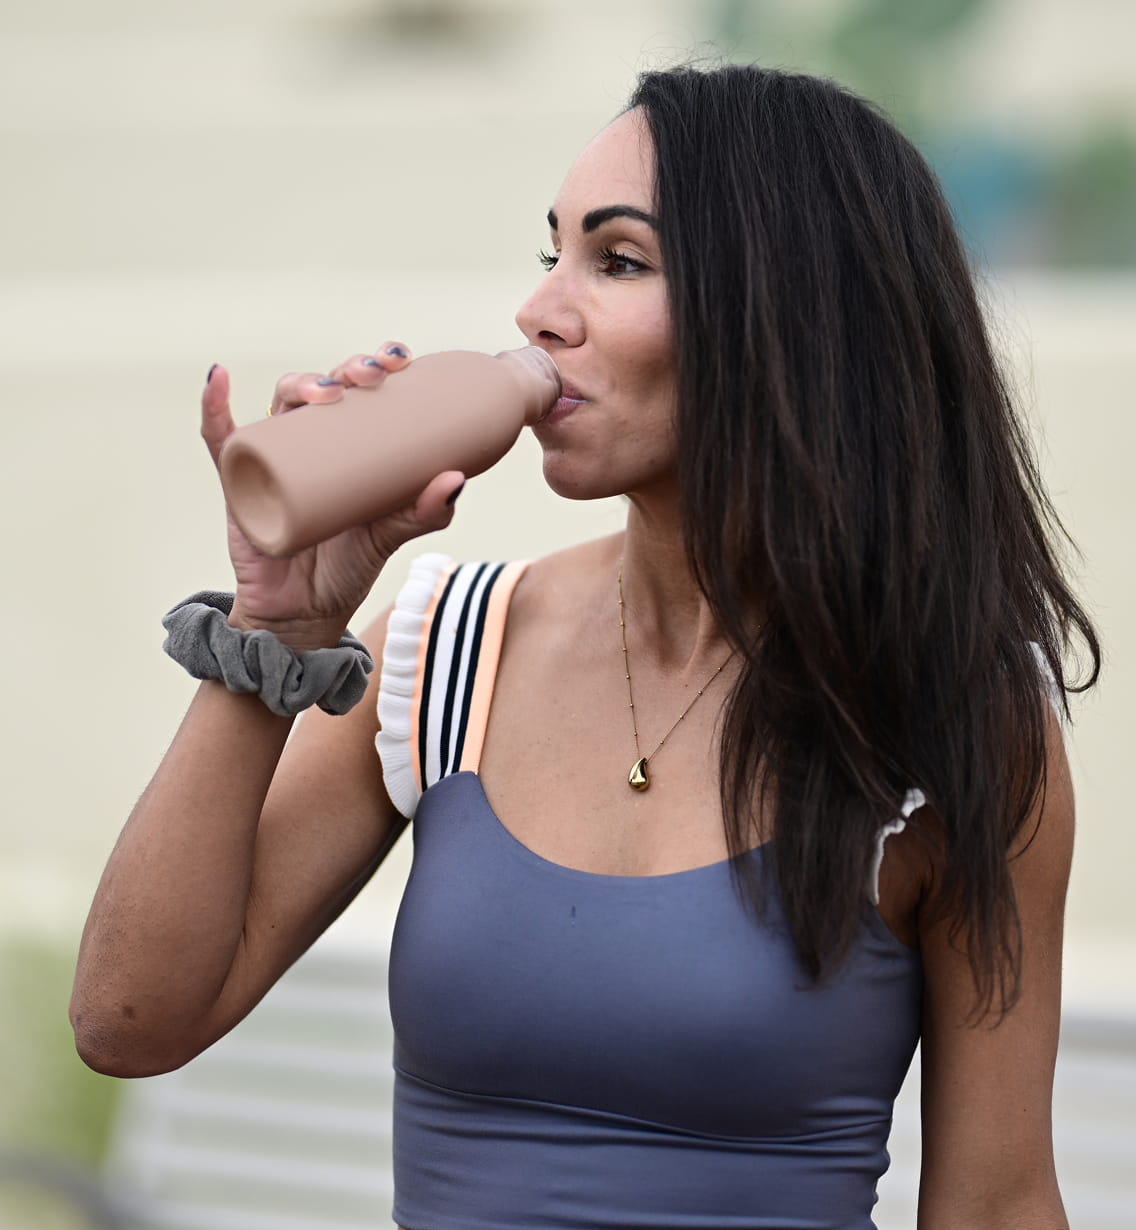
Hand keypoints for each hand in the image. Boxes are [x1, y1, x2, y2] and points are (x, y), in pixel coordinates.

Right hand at [201, 344, 464, 649]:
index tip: (401, 359)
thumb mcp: (391, 535)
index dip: (378, 363)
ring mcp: (274, 456)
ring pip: (282, 403)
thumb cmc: (348, 568)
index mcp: (352, 444)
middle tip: (372, 376)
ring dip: (300, 382)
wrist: (303, 615)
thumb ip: (424, 512)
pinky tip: (219, 378)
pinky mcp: (240, 480)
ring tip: (323, 391)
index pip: (364, 389)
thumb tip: (456, 478)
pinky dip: (214, 407)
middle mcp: (313, 442)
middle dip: (347, 369)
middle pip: (325, 387)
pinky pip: (220, 438)